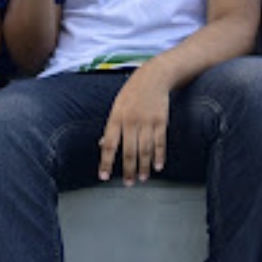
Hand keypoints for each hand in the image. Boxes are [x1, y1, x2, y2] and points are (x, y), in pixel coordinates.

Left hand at [98, 68, 169, 184]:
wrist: (154, 77)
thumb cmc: (132, 93)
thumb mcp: (116, 106)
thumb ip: (111, 127)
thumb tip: (101, 145)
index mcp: (116, 118)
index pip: (108, 144)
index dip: (105, 162)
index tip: (103, 176)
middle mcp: (130, 121)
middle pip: (128, 151)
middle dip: (128, 170)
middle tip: (128, 183)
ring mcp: (147, 122)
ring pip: (145, 150)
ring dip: (144, 167)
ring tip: (142, 179)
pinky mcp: (161, 121)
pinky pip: (160, 143)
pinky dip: (159, 156)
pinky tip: (157, 167)